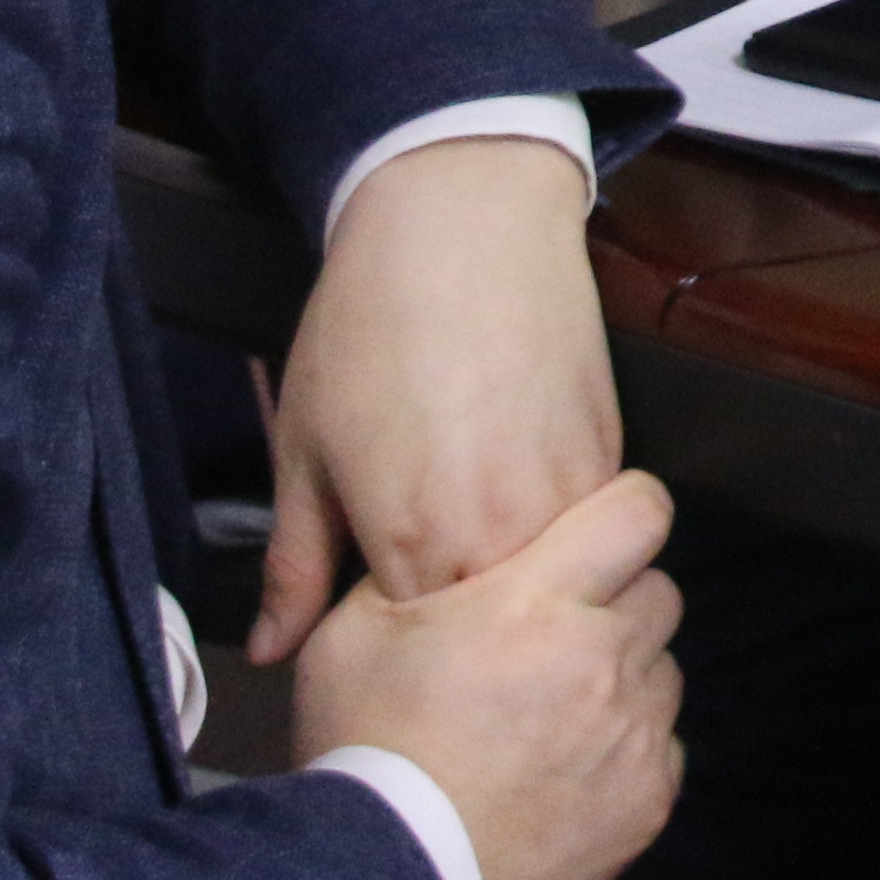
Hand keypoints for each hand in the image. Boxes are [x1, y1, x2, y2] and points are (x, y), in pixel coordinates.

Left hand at [250, 135, 614, 664]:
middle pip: (491, 634)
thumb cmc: (368, 325)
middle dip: (455, 628)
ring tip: (462, 512)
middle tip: (414, 563)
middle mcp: (506, 541)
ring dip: (508, 579)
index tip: (368, 615)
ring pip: (547, 588)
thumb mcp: (304, 448)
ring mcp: (570, 502)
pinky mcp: (609, 458)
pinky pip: (581, 533)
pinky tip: (506, 474)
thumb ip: (295, 567)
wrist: (462, 220)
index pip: (416, 659)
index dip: (389, 648)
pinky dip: (548, 531)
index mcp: (419, 549)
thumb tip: (270, 651)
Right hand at [292, 468, 685, 879]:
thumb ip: (414, 572)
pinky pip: (662, 745)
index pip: (639, 511)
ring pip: (661, 670)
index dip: (620, 513)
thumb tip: (455, 545)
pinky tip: (566, 770)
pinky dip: (627, 749)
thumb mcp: (353, 634)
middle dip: (615, 602)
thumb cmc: (363, 751)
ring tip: (553, 714)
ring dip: (623, 677)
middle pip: (657, 592)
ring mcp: (632, 733)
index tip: (592, 535)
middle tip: (553, 639)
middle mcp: (601, 658)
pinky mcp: (647, 800)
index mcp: (536, 602)